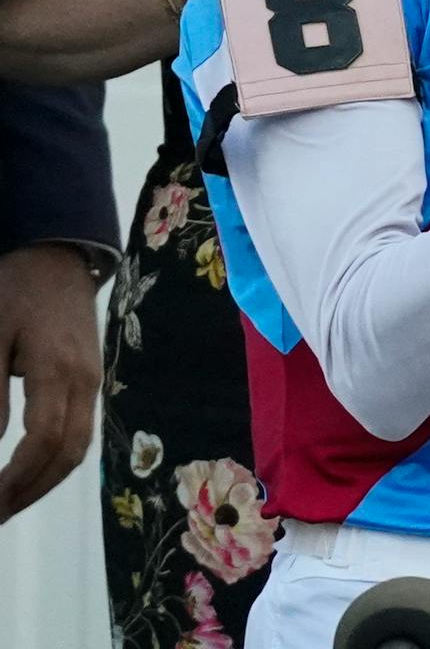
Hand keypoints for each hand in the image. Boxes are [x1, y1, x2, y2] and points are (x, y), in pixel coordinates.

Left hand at [0, 244, 100, 520]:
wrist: (56, 255)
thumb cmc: (15, 289)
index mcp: (59, 370)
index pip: (44, 441)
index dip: (15, 480)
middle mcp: (84, 382)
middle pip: (69, 453)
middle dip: (30, 492)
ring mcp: (92, 381)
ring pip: (78, 447)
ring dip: (44, 482)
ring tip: (8, 503)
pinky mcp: (89, 379)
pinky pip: (79, 432)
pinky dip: (55, 461)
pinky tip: (29, 472)